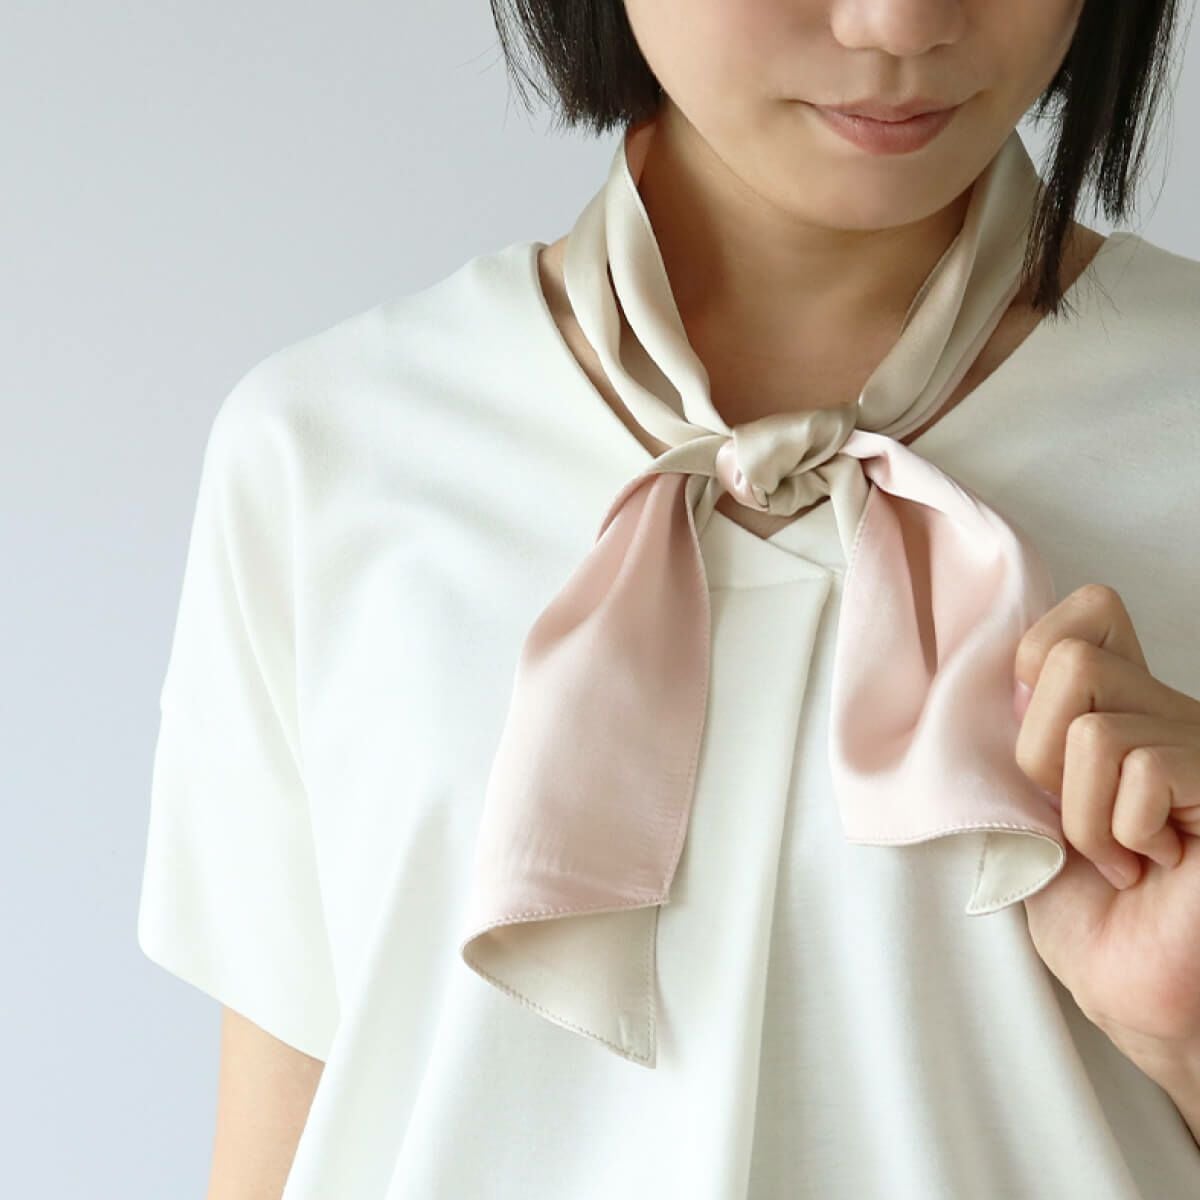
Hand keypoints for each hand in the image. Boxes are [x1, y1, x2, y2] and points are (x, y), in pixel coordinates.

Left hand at [1013, 583, 1199, 1072]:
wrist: (1132, 989)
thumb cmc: (1079, 906)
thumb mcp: (1026, 803)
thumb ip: (1014, 735)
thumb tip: (987, 678)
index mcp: (1121, 704)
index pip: (1088, 609)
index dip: (1036, 662)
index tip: (1036, 752)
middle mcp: (1169, 710)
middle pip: (1067, 661)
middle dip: (1039, 757)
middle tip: (1074, 818)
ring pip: (1092, 727)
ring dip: (1081, 813)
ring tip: (1115, 854)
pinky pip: (1140, 767)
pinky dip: (1120, 831)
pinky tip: (1151, 866)